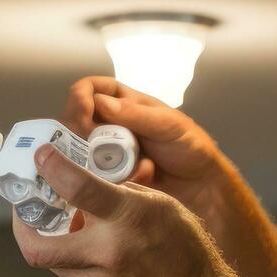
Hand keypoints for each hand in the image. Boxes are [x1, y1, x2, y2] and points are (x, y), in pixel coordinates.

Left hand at [13, 142, 238, 276]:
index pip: (78, 188)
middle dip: (22, 226)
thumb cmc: (186, 250)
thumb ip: (121, 193)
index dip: (52, 168)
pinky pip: (70, 274)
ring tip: (65, 227)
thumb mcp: (161, 205)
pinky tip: (89, 249)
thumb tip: (89, 182)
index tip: (41, 157)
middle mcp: (108, 250)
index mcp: (129, 218)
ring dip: (50, 240)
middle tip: (26, 210)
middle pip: (36, 246)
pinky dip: (72, 258)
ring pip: (51, 260)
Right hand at [61, 77, 229, 224]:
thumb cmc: (190, 147)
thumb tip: (100, 102)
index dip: (81, 98)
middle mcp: (110, 126)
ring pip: (80, 153)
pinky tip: (138, 180)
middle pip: (75, 122)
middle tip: (100, 149)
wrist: (202, 187)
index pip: (90, 90)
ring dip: (100, 161)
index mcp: (123, 103)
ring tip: (129, 167)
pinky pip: (94, 178)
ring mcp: (107, 153)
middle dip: (83, 135)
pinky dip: (112, 179)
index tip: (84, 114)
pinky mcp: (108, 179)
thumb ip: (136, 114)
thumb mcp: (168, 125)